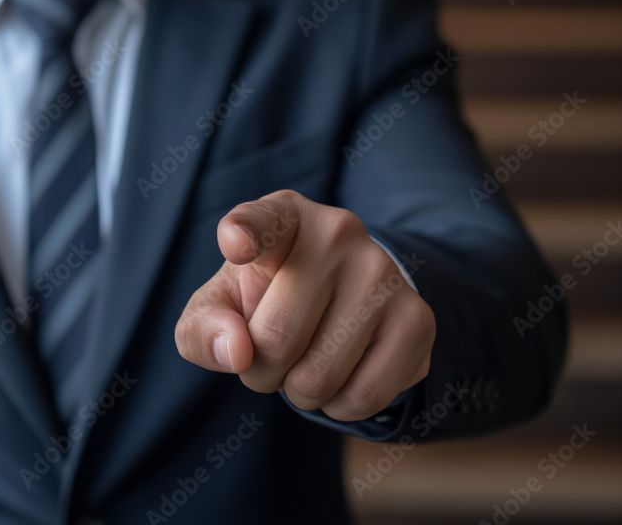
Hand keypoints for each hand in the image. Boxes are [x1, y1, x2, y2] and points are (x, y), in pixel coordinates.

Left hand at [174, 190, 434, 420]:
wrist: (340, 303)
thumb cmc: (263, 301)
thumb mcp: (219, 307)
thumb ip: (204, 327)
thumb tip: (236, 351)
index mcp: (282, 216)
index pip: (262, 222)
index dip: (244, 234)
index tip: (236, 243)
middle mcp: (338, 232)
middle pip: (276, 339)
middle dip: (260, 371)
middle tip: (270, 354)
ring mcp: (384, 273)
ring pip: (318, 378)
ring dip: (298, 392)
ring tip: (305, 361)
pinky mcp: (417, 319)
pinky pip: (362, 397)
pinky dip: (338, 406)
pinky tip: (341, 376)